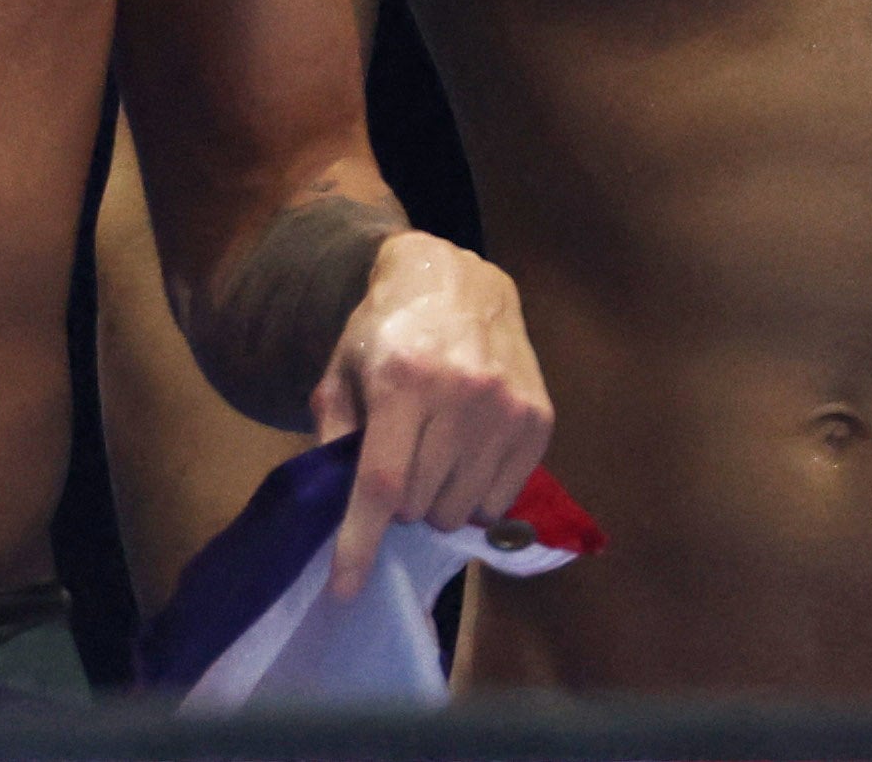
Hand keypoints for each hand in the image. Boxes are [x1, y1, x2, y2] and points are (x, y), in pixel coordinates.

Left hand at [311, 230, 549, 598]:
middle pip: (420, 504)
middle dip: (400, 502)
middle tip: (399, 462)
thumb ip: (332, 437)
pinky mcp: (539, 419)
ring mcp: (507, 408)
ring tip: (434, 457)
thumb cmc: (388, 330)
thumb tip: (333, 510)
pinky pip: (500, 499)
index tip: (345, 589)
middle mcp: (461, 394)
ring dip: (438, 500)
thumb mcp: (340, 372)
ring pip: (460, 510)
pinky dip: (475, 493)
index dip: (360, 543)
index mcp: (404, 380)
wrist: (459, 282)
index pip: (383, 484)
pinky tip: (467, 454)